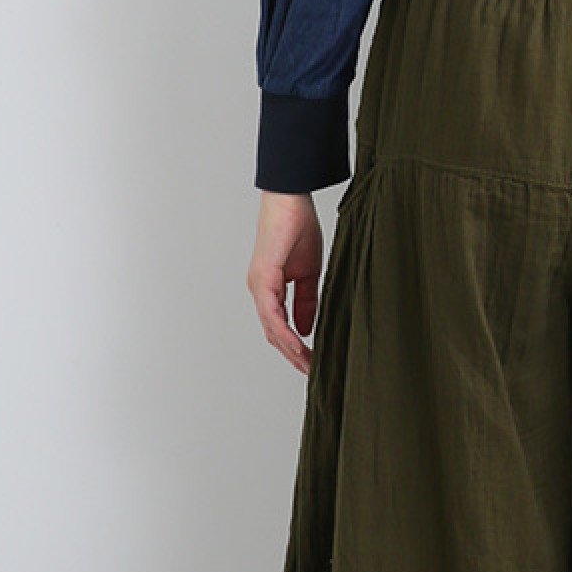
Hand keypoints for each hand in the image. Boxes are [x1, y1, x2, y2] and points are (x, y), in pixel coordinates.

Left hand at [247, 191, 323, 375]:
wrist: (291, 199)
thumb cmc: (298, 227)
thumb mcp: (309, 273)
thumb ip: (307, 301)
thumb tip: (306, 328)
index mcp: (270, 288)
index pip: (279, 326)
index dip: (295, 346)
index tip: (312, 361)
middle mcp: (260, 289)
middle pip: (273, 332)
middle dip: (293, 354)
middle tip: (311, 371)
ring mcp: (259, 284)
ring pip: (271, 327)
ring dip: (289, 349)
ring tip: (307, 365)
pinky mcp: (263, 277)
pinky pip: (272, 312)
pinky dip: (284, 331)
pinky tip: (298, 344)